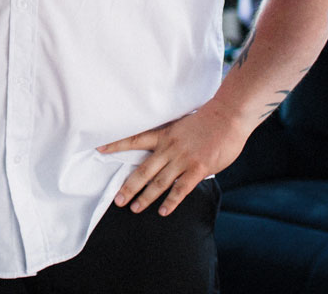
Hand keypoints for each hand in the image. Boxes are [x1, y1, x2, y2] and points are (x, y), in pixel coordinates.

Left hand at [97, 103, 253, 216]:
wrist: (227, 117)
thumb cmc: (207, 120)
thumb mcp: (181, 126)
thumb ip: (171, 140)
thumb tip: (163, 152)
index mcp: (164, 135)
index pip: (134, 139)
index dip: (116, 144)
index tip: (99, 149)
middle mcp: (169, 148)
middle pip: (143, 170)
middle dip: (129, 186)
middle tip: (117, 200)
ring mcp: (183, 159)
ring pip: (159, 182)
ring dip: (146, 197)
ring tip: (135, 208)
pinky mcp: (198, 169)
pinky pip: (181, 189)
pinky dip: (171, 201)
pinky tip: (164, 211)